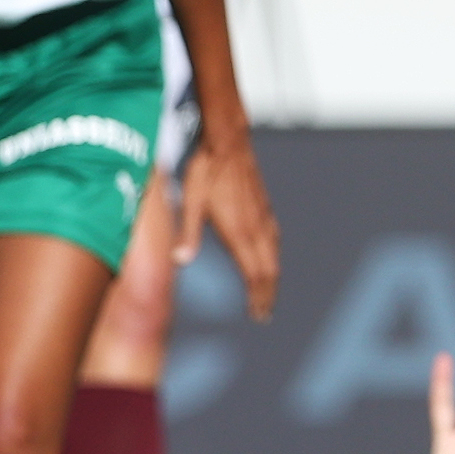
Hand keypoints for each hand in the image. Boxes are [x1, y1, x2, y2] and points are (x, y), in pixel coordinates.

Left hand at [173, 130, 281, 319]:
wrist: (227, 139)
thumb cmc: (207, 170)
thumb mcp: (190, 201)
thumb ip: (187, 233)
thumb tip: (180, 260)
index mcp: (240, 230)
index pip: (254, 273)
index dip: (258, 296)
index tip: (258, 314)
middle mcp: (256, 226)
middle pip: (269, 269)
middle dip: (267, 294)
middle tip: (264, 314)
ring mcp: (263, 215)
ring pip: (274, 255)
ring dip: (272, 277)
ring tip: (268, 293)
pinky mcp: (264, 206)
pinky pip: (274, 239)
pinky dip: (273, 257)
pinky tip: (270, 256)